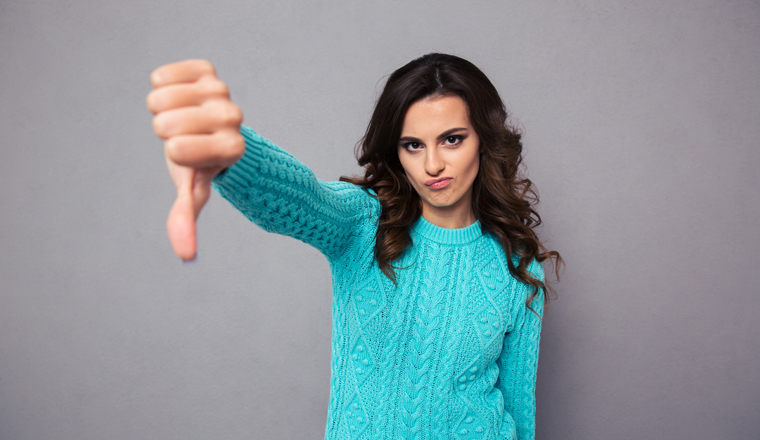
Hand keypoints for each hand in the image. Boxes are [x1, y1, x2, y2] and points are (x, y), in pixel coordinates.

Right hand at [147, 60, 244, 260]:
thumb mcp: (192, 191)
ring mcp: (221, 91)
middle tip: (188, 136)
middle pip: (164, 123)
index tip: (194, 155)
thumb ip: (186, 220)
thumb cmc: (201, 165)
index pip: (176, 149)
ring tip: (186, 117)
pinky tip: (182, 97)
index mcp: (232, 149)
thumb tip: (186, 258)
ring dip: (164, 110)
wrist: (212, 129)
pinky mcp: (206, 70)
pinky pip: (162, 75)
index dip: (174, 154)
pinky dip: (162, 88)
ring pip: (160, 97)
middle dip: (165, 132)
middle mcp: (233, 118)